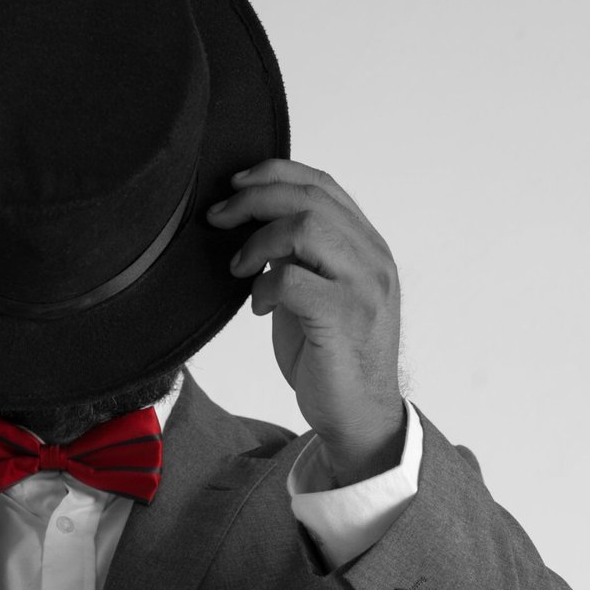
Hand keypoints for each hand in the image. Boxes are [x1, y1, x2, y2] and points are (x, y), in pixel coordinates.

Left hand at [205, 159, 404, 486]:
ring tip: (239, 267)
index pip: (324, 185)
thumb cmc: (332, 356)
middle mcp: (372, 259)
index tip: (235, 183)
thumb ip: (299, 255)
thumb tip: (257, 221)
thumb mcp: (315, 292)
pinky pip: (292, 278)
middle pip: (310, 198)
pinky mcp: (344, 317)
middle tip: (218, 217)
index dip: (275, 173)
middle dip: (253, 199)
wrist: (359, 416)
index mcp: (367, 247)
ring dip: (258, 240)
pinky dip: (265, 286)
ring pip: (305, 227)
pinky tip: (259, 306)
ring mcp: (363, 286)